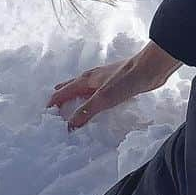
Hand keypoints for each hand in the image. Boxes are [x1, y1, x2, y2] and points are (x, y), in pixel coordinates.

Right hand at [48, 41, 180, 129]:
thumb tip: (68, 126)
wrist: (151, 68)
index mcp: (85, 80)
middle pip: (70, 87)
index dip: (52, 103)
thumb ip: (86, 111)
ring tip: (70, 105)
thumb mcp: (103, 98)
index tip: (45, 115)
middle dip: (61, 97)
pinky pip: (97, 92)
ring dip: (75, 97)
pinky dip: (91, 99)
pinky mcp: (116, 84)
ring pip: (84, 89)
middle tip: (53, 108)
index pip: (62, 92)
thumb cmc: (126, 80)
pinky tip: (97, 104)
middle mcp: (92, 78)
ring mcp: (105, 80)